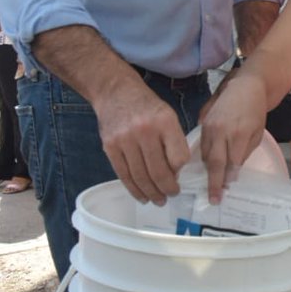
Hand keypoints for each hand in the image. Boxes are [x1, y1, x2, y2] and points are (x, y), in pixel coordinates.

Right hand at [97, 81, 190, 204]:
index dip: (180, 172)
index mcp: (165, 121)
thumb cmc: (146, 106)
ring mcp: (125, 140)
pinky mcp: (110, 147)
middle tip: (171, 195)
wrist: (115, 92)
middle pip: (159, 171)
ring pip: (141, 176)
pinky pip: (124, 174)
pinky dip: (134, 189)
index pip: (178, 157)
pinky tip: (141, 195)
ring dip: (151, 193)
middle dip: (167, 188)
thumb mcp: (168, 115)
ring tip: (158, 199)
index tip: (180, 178)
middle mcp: (145, 130)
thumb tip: (177, 172)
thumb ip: (174, 141)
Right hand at [198, 75, 268, 203]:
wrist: (245, 86)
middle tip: (213, 199)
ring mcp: (210, 126)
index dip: (227, 179)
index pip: (231, 163)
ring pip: (204, 155)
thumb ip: (244, 153)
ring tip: (208, 187)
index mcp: (239, 134)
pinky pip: (200, 145)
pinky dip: (202, 158)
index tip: (223, 194)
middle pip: (214, 162)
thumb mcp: (257, 133)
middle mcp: (222, 131)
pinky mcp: (203, 123)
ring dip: (207, 172)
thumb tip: (232, 173)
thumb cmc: (255, 111)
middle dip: (213, 183)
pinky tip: (204, 168)